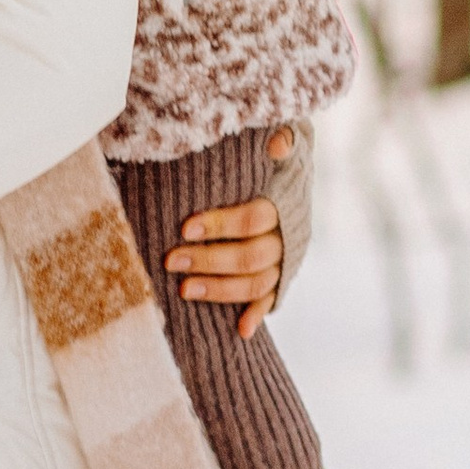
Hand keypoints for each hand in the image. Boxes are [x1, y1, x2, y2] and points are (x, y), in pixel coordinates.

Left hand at [166, 126, 295, 341]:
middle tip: (171, 260)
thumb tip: (275, 143)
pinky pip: (270, 300)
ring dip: (221, 290)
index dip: (220, 224)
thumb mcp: (283, 140)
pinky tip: (241, 330)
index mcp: (284, 204)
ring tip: (184, 291)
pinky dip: (256, 315)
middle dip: (209, 260)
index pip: (254, 219)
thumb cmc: (275, 158)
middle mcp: (287, 237)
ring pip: (257, 282)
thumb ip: (282, 138)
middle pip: (251, 256)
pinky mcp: (281, 278)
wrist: (297, 178)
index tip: (186, 227)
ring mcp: (285, 261)